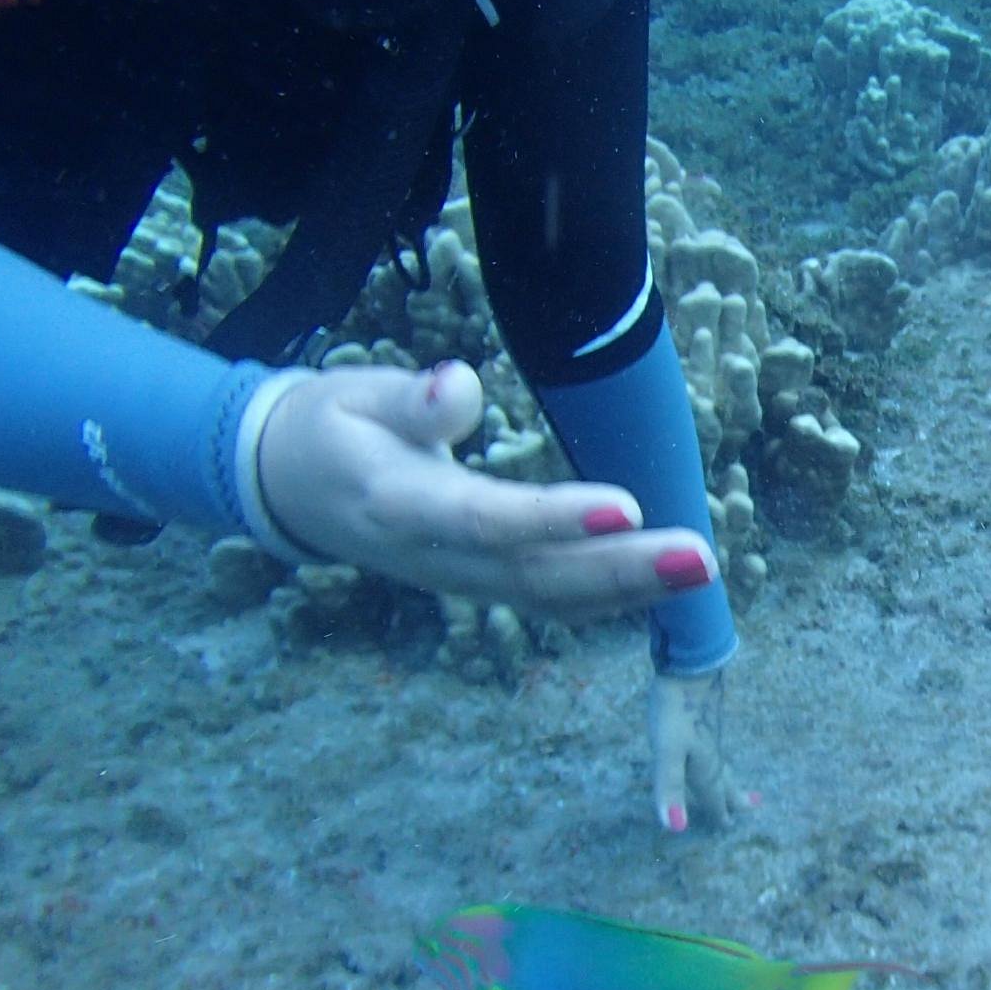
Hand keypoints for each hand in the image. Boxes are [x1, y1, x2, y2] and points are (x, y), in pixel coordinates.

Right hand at [254, 360, 717, 617]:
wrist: (289, 487)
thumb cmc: (333, 428)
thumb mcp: (350, 396)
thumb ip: (407, 399)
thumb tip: (458, 387)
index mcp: (397, 504)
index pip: (485, 518)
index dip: (554, 518)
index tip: (627, 505)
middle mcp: (435, 557)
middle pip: (536, 574)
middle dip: (623, 570)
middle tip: (699, 556)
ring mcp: (461, 580)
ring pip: (552, 599)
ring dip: (632, 589)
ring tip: (701, 568)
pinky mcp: (481, 583)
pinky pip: (552, 603)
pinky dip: (612, 600)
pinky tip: (668, 586)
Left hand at [647, 668, 753, 832]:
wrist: (691, 669)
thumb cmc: (676, 712)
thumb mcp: (668, 753)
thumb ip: (670, 787)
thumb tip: (675, 828)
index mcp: (704, 765)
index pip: (713, 794)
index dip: (719, 811)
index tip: (728, 825)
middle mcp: (710, 753)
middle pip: (724, 779)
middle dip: (733, 796)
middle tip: (749, 807)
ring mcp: (709, 735)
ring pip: (721, 764)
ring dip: (728, 778)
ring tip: (734, 785)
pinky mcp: (705, 719)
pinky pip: (715, 749)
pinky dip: (718, 760)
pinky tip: (711, 750)